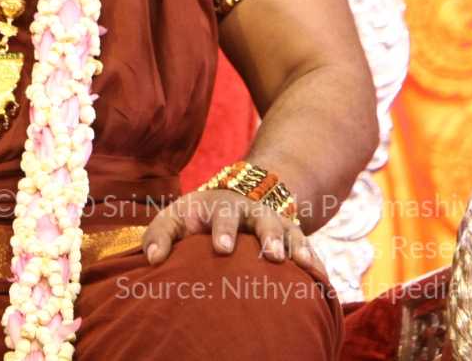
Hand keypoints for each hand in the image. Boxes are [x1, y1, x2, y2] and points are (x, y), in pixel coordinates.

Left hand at [139, 188, 322, 273]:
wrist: (239, 195)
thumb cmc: (199, 216)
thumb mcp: (177, 216)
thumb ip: (160, 234)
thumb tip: (151, 260)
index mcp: (222, 206)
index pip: (222, 215)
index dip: (223, 231)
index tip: (221, 248)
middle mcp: (252, 211)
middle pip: (262, 220)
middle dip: (267, 236)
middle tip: (269, 255)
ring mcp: (275, 222)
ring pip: (288, 231)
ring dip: (295, 246)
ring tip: (302, 264)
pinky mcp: (292, 236)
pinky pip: (306, 246)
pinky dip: (314, 260)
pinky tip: (320, 277)